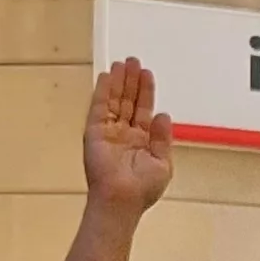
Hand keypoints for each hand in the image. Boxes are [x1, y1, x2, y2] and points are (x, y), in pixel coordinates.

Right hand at [83, 57, 178, 213]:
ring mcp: (109, 132)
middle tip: (134, 61)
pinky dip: (102, 91)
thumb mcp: (162, 162)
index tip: (147, 74)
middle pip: (128, 101)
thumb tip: (164, 115)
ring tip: (123, 63)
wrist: (122, 199)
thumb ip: (163, 137)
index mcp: (141, 141)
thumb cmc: (142, 189)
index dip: (146, 92)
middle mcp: (124, 134)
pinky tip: (107, 76)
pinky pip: (98, 107)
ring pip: (114, 100)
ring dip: (118, 81)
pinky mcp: (95, 132)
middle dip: (131, 81)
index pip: (143, 110)